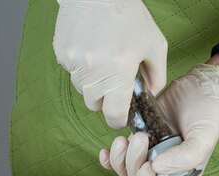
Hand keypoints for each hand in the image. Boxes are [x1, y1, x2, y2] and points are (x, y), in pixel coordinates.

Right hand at [53, 0, 166, 128]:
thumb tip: (151, 93)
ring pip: (82, 89)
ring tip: (103, 60)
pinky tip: (91, 48)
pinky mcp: (61, 53)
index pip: (113, 115)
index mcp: (118, 71)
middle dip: (106, 100)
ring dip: (93, 83)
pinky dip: (81, 67)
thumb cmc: (128, 14)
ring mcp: (74, 62)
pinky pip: (71, 72)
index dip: (119, 119)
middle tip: (115, 82)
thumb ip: (157, 75)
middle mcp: (93, 70)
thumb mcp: (155, 44)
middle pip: (95, 105)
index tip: (121, 115)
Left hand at [99, 60, 218, 175]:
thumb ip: (187, 156)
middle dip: (133, 162)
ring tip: (127, 138)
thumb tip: (156, 167)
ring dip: (120, 158)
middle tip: (142, 137)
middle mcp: (164, 169)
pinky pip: (119, 156)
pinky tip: (108, 149)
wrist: (202, 88)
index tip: (149, 163)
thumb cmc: (209, 115)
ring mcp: (150, 154)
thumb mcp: (204, 137)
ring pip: (126, 169)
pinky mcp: (140, 138)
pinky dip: (110, 157)